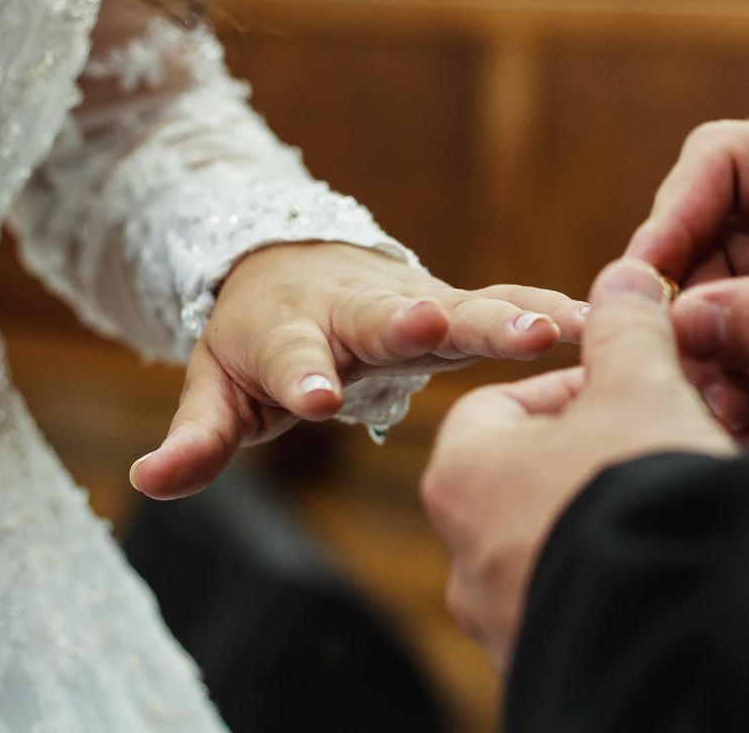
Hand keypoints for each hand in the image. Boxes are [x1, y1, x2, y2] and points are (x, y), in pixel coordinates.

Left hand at [131, 242, 587, 498]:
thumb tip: (146, 483)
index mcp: (287, 331)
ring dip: (504, 314)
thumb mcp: (217, 385)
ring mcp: (408, 299)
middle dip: (415, 324)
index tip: (318, 399)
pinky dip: (548, 307)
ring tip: (555, 328)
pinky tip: (602, 319)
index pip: (292, 358)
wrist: (292, 265)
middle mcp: (352, 307)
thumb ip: (197, 436)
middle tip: (439, 326)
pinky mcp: (451, 300)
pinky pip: (503, 300)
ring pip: (458, 303)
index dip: (302, 376)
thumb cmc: (253, 338)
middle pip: (385, 317)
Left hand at [421, 259, 735, 669]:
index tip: (633, 386)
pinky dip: (640, 560)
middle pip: (546, 471)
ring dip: (637, 501)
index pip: (504, 404)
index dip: (576, 385)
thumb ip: (626, 326)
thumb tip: (623, 280)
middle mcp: (468, 553)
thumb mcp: (640, 386)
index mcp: (464, 474)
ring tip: (707, 485)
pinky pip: (597, 590)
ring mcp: (507, 615)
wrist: (680, 635)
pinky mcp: (554, 659)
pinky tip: (697, 546)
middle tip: (680, 434)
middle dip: (620, 444)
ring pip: (577, 532)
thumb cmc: (638, 493)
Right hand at [626, 120, 748, 455]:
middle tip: (687, 374)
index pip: (728, 162)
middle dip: (695, 320)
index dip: (675, 212)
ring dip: (717, 377)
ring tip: (736, 423)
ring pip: (715, 321)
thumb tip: (684, 321)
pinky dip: (747, 408)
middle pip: (706, 250)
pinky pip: (744, 369)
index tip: (646, 278)